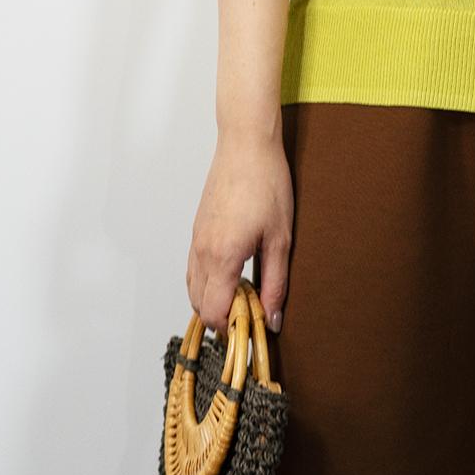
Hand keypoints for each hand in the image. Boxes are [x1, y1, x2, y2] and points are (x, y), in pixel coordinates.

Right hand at [187, 125, 294, 339]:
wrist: (245, 145)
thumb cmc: (267, 183)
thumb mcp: (281, 237)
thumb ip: (276, 282)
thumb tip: (273, 317)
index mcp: (222, 257)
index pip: (215, 311)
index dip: (232, 328)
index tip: (252, 329)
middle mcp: (202, 252)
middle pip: (200, 305)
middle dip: (222, 318)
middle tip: (251, 315)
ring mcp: (196, 240)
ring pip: (193, 289)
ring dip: (212, 301)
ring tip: (243, 297)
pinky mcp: (196, 231)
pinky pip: (193, 269)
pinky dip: (206, 283)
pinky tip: (231, 276)